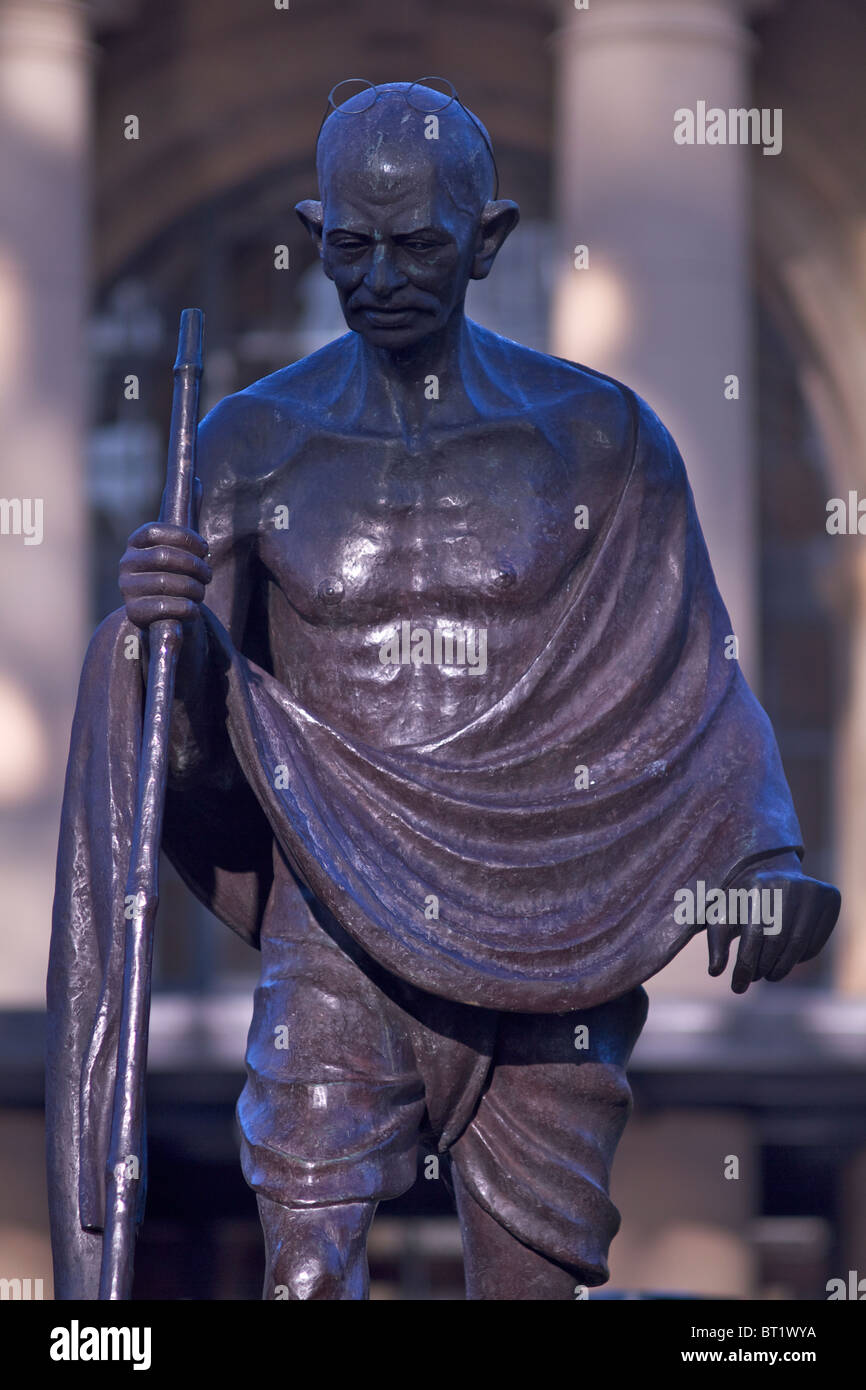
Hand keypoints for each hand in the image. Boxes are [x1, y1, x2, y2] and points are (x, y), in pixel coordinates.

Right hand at [119, 520, 211, 630]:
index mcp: (135, 544)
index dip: (183, 537)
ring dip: (193, 588)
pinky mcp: (134, 612)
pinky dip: (186, 608)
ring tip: (201, 592)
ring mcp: (128, 588)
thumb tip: (198, 521)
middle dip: (194, 565)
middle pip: (162, 556)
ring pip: (165, 582)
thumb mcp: (177, 554)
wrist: (161, 614)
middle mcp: (126, 563)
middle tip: (208, 574)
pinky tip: (193, 608)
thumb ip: (183, 539)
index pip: (154, 531)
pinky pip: (164, 607)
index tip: (204, 548)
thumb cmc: (175, 577)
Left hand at [706, 856, 839, 993]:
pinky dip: (800, 959)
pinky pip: (816, 942)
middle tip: (754, 978)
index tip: (738, 988)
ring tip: (769, 974)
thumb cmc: (743, 903)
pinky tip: (786, 958)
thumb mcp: (723, 917)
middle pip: (776, 942)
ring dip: (781, 968)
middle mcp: (787, 884)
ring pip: (798, 945)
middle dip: (762, 967)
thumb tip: (714, 971)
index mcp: (756, 886)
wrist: (773, 874)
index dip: (745, 966)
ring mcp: (812, 890)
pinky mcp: (830, 898)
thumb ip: (716, 943)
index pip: (753, 936)